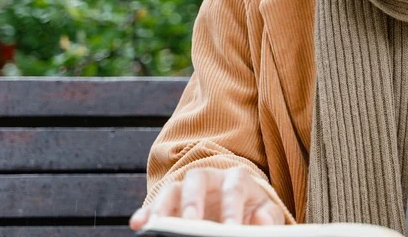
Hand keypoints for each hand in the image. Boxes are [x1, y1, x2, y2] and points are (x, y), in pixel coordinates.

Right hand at [128, 167, 286, 229]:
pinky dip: (147, 211)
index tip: (230, 229)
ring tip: (157, 225)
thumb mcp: (266, 212)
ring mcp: (189, 188)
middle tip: (191, 223)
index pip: (233, 188)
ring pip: (173, 188)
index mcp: (237, 178)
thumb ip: (268, 216)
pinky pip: (157, 202)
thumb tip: (261, 219)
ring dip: (164, 205)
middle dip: (193, 200)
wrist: (242, 206)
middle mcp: (211, 178)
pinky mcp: (172, 202)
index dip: (231, 208)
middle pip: (198, 178)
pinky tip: (139, 224)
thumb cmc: (254, 211)